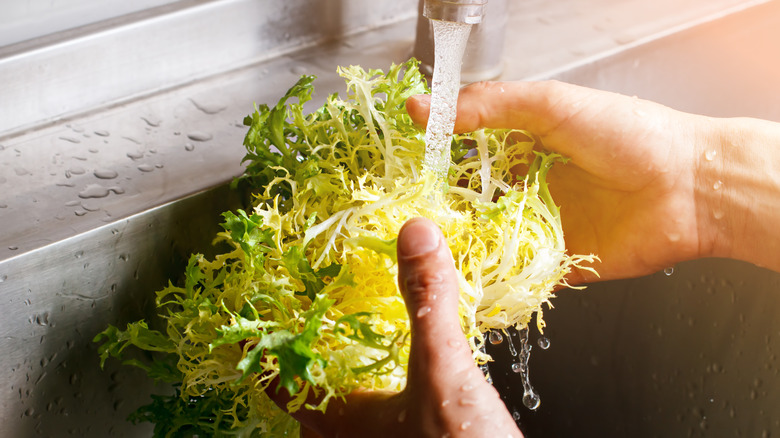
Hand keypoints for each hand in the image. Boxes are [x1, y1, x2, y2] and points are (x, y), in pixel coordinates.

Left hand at [268, 218, 521, 437]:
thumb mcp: (445, 374)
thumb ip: (428, 303)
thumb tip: (413, 232)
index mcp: (340, 424)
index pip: (281, 381)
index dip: (261, 351)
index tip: (244, 326)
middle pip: (306, 405)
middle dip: (300, 368)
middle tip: (299, 331)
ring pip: (341, 420)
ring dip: (340, 385)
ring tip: (347, 353)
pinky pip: (374, 428)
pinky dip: (375, 402)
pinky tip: (401, 389)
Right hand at [407, 81, 779, 281]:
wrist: (690, 188)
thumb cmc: (627, 135)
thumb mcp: (550, 105)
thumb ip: (487, 106)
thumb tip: (422, 107)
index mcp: (521, 146)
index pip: (462, 157)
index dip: (432, 166)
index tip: (399, 176)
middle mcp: (525, 188)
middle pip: (468, 204)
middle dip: (439, 214)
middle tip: (405, 223)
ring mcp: (539, 228)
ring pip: (484, 242)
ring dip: (459, 248)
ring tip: (425, 255)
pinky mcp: (555, 264)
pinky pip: (515, 275)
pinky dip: (491, 279)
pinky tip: (461, 282)